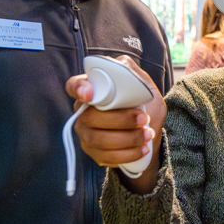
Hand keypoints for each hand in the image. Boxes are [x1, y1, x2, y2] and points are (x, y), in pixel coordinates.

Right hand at [65, 56, 166, 193]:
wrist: (150, 132)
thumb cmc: (143, 105)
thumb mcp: (144, 86)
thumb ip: (133, 74)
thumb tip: (122, 66)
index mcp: (92, 90)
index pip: (73, 86)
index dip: (78, 89)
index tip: (89, 93)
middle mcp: (82, 112)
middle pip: (90, 117)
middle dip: (120, 120)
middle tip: (144, 119)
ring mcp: (86, 134)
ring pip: (99, 140)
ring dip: (127, 138)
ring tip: (148, 134)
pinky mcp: (94, 153)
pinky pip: (106, 156)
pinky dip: (128, 153)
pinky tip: (143, 148)